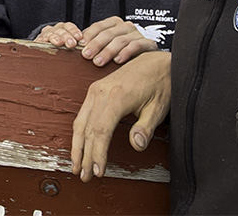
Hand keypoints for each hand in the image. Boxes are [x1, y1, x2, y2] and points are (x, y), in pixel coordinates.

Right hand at [35, 22, 83, 48]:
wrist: (44, 49)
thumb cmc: (62, 48)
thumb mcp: (69, 44)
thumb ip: (76, 44)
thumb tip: (88, 49)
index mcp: (63, 29)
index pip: (69, 26)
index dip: (74, 31)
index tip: (79, 37)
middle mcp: (54, 30)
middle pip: (61, 30)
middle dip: (66, 36)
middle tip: (71, 43)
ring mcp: (46, 34)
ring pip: (51, 34)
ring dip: (56, 38)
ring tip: (59, 43)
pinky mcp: (38, 40)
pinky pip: (40, 39)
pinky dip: (43, 40)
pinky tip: (45, 42)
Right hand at [71, 51, 170, 181]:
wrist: (156, 62)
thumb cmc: (160, 84)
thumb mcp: (158, 107)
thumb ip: (145, 127)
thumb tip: (137, 145)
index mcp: (116, 97)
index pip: (101, 131)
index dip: (97, 153)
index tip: (98, 172)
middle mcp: (100, 92)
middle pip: (87, 129)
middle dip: (84, 155)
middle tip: (84, 176)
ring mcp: (95, 90)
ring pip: (80, 122)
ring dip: (77, 145)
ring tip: (77, 165)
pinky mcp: (95, 91)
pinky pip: (82, 114)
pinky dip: (79, 132)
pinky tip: (80, 145)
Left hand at [79, 16, 157, 66]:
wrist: (149, 59)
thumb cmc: (123, 52)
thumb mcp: (107, 45)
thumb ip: (94, 43)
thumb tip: (76, 47)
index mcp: (114, 24)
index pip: (98, 26)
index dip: (88, 36)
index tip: (79, 45)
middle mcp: (126, 26)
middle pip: (107, 34)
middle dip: (95, 45)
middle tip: (86, 56)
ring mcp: (137, 34)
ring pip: (120, 40)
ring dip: (107, 51)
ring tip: (98, 62)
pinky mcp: (148, 43)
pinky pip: (136, 46)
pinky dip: (126, 53)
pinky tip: (118, 60)